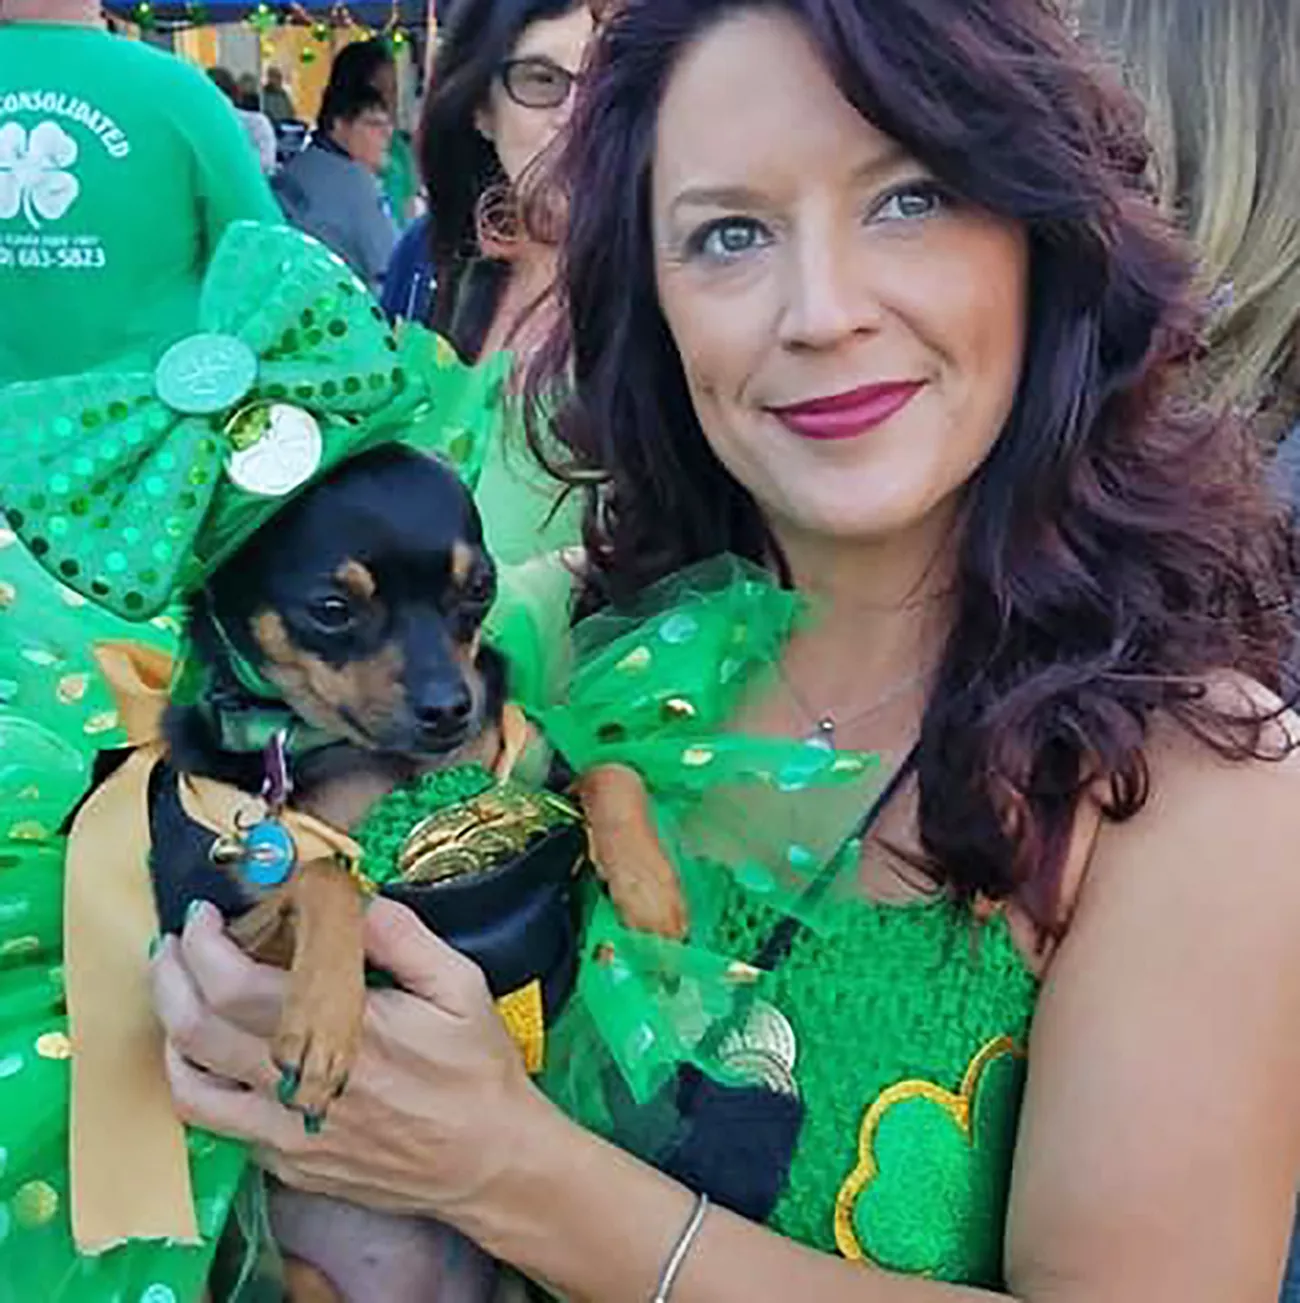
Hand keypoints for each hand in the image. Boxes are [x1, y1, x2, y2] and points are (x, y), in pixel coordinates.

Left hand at [149, 898, 552, 1222]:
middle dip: (171, 975)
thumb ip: (402, 937)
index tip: (204, 914)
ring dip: (169, 1028)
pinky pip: (217, 1123)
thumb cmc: (476, 1068)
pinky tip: (206, 1052)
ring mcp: (288, 1134)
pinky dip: (195, 1080)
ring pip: (190, 1083)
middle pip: (197, 1029)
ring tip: (176, 990)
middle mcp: (303, 1086)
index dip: (206, 944)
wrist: (489, 1160)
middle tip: (175, 942)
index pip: (239, 985)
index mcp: (345, 1032)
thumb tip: (350, 899)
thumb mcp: (460, 985)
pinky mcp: (286, 1165)